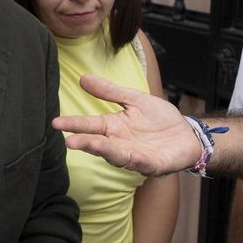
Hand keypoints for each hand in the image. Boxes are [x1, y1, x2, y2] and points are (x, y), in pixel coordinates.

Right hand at [51, 75, 200, 175]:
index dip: (74, 124)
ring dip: (106, 152)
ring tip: (94, 144)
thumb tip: (82, 78)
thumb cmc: (160, 119)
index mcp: (114, 127)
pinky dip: (139, 160)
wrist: (187, 134)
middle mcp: (121, 144)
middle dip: (85, 142)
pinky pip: (145, 164)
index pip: (90, 125)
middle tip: (69, 141)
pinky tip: (133, 154)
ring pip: (118, 155)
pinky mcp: (155, 164)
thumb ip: (109, 92)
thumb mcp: (134, 100)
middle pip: (100, 144)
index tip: (56, 123)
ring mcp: (136, 155)